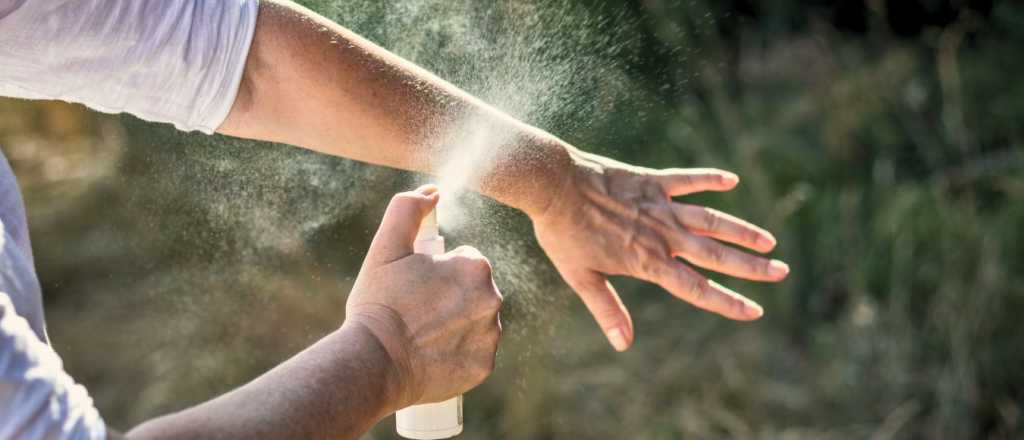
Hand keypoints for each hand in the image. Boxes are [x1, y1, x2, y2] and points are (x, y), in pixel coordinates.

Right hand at [345, 185, 502, 407]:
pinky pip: (475, 353)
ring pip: (477, 321)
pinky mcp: (483, 366)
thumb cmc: (379, 302)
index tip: (416, 285)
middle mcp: (492, 299)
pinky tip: (433, 354)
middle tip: (417, 310)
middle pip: (474, 291)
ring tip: (423, 334)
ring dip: (457, 323)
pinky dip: (458, 353)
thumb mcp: (386, 247)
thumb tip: (432, 192)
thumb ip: (408, 209)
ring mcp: (490, 336)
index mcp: (475, 267)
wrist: (374, 362)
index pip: (464, 261)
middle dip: (450, 296)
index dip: (438, 271)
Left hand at [533, 150, 788, 351]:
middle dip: (752, 267)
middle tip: (782, 272)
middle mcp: (662, 235)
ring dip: (742, 230)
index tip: (756, 310)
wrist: (553, 184)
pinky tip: (732, 180)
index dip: (728, 302)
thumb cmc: (563, 233)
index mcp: (647, 262)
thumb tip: (623, 344)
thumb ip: (607, 309)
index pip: (697, 288)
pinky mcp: (652, 181)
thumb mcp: (581, 277)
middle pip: (716, 254)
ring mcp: (660, 206)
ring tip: (769, 240)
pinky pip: (687, 179)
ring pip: (711, 220)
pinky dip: (710, 179)